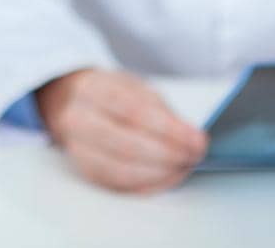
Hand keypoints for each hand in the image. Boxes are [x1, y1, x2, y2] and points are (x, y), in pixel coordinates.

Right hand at [35, 68, 207, 193]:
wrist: (77, 105)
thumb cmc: (115, 97)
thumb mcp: (138, 89)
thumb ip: (163, 112)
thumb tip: (191, 138)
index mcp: (93, 88)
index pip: (133, 111)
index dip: (169, 129)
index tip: (197, 140)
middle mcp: (78, 118)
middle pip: (125, 144)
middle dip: (166, 154)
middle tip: (193, 156)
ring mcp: (78, 148)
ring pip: (119, 170)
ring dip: (159, 173)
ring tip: (182, 167)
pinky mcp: (86, 171)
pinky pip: (119, 185)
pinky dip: (148, 184)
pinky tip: (166, 177)